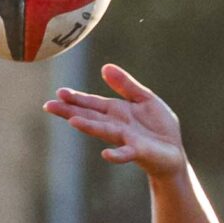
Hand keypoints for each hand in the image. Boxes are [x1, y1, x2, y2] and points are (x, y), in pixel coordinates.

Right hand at [43, 64, 185, 178]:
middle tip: (49, 106)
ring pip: (104, 131)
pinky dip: (116, 155)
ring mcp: (125, 139)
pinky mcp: (139, 151)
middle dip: (70, 111)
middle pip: (90, 116)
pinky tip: (106, 154)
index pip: (91, 103)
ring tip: (73, 121)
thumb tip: (105, 67)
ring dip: (89, 127)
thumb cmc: (158, 126)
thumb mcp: (143, 98)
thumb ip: (125, 85)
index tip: (59, 92)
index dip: (76, 98)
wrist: (173, 152)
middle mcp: (115, 125)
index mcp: (115, 111)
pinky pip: (126, 153)